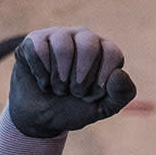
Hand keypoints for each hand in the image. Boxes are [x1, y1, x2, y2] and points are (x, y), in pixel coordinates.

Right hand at [7, 27, 137, 138]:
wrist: (40, 118)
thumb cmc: (74, 108)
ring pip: (63, 47)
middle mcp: (83, 37)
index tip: (91, 96)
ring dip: (59, 78)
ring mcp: (59, 36)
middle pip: (88, 46)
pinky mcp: (34, 40)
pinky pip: (39, 49)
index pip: (112, 54)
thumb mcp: (102, 108)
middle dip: (80, 79)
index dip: (101, 80)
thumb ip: (121, 94)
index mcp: (104, 50)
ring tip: (57, 89)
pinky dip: (41, 74)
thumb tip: (119, 74)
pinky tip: (42, 81)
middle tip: (73, 92)